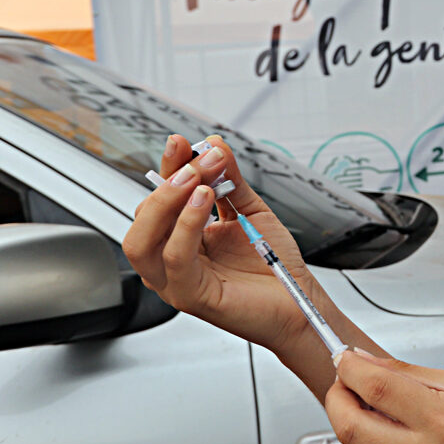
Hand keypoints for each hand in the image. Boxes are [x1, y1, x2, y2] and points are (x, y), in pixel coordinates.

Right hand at [123, 134, 317, 352]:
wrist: (298, 301)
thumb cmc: (274, 265)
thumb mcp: (251, 211)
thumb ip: (232, 180)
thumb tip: (213, 144)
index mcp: (182, 237)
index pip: (161, 198)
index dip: (169, 168)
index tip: (182, 142)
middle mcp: (172, 259)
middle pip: (145, 216)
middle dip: (171, 180)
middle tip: (199, 160)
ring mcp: (176, 280)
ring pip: (144, 240)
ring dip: (168, 202)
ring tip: (199, 181)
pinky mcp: (190, 296)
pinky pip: (174, 259)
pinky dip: (185, 227)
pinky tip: (203, 203)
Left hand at [326, 351, 443, 443]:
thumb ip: (403, 372)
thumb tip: (362, 360)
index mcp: (443, 419)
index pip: (376, 388)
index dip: (350, 368)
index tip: (344, 356)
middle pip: (350, 427)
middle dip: (337, 397)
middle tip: (344, 378)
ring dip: (348, 416)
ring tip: (365, 398)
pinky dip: (364, 434)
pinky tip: (378, 421)